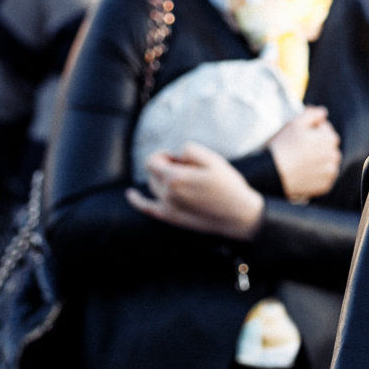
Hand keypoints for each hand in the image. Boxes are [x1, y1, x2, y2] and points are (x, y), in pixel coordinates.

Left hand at [128, 143, 267, 238]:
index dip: (164, 155)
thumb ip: (189, 150)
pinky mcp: (172, 218)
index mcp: (175, 178)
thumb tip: (176, 153)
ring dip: (159, 178)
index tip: (179, 157)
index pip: (153, 160)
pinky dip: (137, 201)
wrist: (238, 215)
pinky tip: (130, 195)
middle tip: (185, 167)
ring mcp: (168, 207)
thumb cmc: (228, 186)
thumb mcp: (213, 159)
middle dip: (163, 166)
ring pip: (152, 186)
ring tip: (180, 178)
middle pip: (151, 173)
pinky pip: (147, 208)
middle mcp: (167, 194)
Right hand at [266, 107, 341, 201]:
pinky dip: (316, 175)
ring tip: (301, 161)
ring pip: (327, 162)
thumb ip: (312, 114)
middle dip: (317, 146)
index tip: (300, 136)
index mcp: (330, 139)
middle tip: (299, 148)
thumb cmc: (283, 146)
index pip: (327, 131)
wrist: (272, 172)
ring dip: (318, 160)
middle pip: (328, 147)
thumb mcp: (295, 123)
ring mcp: (330, 173)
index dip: (313, 131)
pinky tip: (302, 172)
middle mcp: (335, 157)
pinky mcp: (324, 187)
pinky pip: (323, 178)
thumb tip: (323, 112)